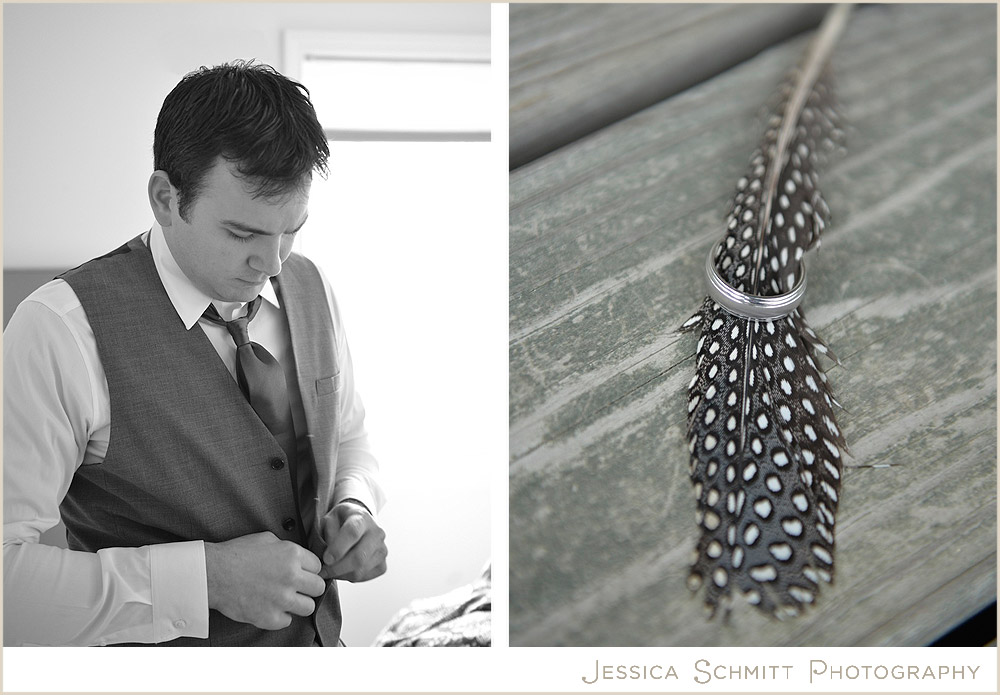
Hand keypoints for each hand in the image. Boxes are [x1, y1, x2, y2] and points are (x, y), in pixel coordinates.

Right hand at [204, 531, 325, 629]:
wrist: (212, 574)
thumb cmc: (235, 554)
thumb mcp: (267, 539)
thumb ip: (287, 548)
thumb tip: (300, 558)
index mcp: (292, 555)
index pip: (318, 566)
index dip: (308, 570)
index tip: (301, 573)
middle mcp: (291, 577)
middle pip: (318, 588)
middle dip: (309, 587)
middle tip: (296, 587)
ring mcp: (281, 599)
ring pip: (308, 607)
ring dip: (298, 604)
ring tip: (285, 599)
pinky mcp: (270, 617)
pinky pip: (287, 621)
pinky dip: (280, 617)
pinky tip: (270, 608)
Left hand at [320, 501, 387, 581]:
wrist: (359, 524)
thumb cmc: (341, 522)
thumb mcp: (329, 519)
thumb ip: (328, 534)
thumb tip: (330, 555)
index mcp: (362, 518)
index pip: (352, 533)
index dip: (338, 548)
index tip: (326, 559)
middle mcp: (376, 533)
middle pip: (359, 556)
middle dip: (337, 568)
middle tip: (322, 571)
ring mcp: (382, 550)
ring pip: (360, 570)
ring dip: (341, 575)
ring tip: (330, 570)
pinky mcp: (382, 565)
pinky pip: (363, 577)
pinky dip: (349, 578)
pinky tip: (343, 570)